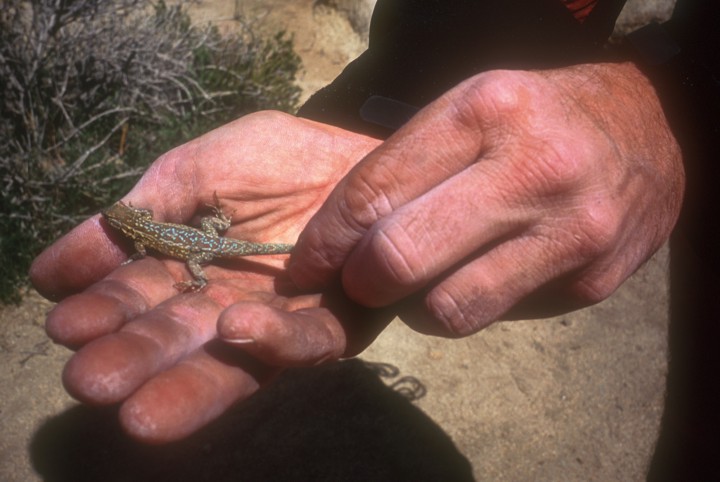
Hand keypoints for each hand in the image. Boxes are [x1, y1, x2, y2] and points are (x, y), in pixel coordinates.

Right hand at [30, 111, 386, 442]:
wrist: (360, 159)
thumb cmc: (278, 161)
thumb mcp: (195, 172)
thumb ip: (139, 214)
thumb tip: (52, 271)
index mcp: (187, 270)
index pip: (136, 298)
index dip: (102, 311)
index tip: (66, 324)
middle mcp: (224, 307)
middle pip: (174, 342)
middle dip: (132, 362)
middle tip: (91, 381)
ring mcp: (277, 325)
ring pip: (229, 365)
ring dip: (185, 385)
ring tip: (139, 411)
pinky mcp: (331, 330)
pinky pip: (303, 343)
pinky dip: (270, 339)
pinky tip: (234, 326)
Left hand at [288, 63, 684, 336]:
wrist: (652, 132)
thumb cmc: (538, 118)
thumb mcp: (472, 108)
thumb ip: (408, 163)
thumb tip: (341, 236)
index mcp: (487, 111)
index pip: (375, 190)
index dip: (327, 238)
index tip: (308, 263)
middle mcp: (533, 170)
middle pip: (401, 258)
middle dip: (360, 282)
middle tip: (357, 281)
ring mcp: (569, 233)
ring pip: (446, 309)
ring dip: (415, 305)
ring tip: (422, 280)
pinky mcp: (591, 282)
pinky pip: (494, 317)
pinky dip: (466, 305)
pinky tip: (476, 276)